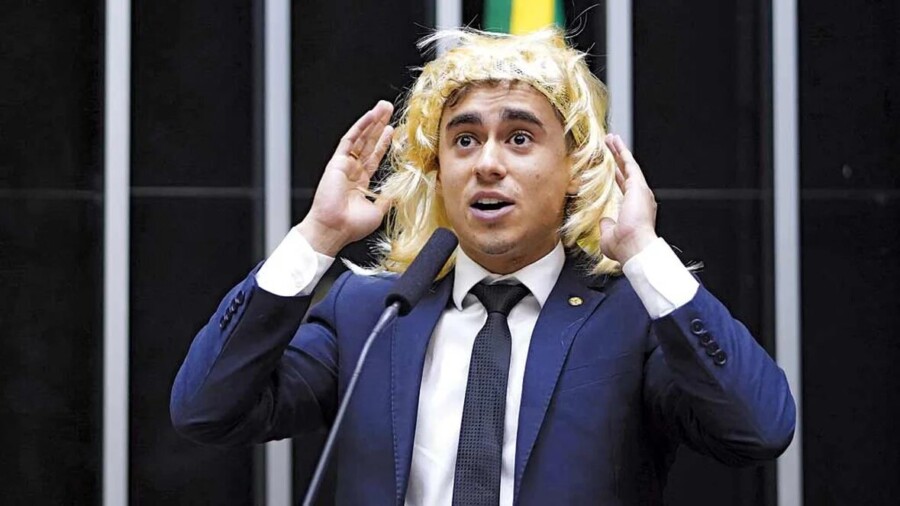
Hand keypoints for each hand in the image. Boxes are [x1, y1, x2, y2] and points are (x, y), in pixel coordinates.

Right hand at [296, 100, 394, 255]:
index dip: (384, 143)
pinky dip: (360, 127)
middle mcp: (352, 171)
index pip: (374, 157)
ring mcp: (344, 165)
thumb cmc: (351, 225)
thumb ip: (386, 198)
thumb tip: (398, 192)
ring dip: (372, 121)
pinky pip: (350, 140)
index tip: (393, 131)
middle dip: (379, 126)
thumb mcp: (377, 210)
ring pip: (361, 138)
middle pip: (368, 143)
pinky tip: (370, 116)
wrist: (334, 229)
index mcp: (360, 183)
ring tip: (383, 107)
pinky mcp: (337, 162)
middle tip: (389, 110)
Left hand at [599, 134, 658, 263]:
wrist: (635, 247)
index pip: (624, 188)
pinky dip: (623, 152)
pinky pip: (630, 164)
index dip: (617, 177)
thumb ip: (606, 226)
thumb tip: (604, 220)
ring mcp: (640, 191)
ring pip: (628, 165)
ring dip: (619, 151)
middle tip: (612, 147)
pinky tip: (616, 142)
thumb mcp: (609, 236)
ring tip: (612, 139)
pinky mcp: (638, 185)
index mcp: (633, 210)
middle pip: (626, 173)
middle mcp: (639, 199)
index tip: (613, 169)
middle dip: (618, 159)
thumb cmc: (624, 247)